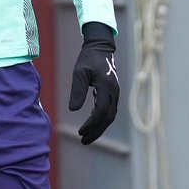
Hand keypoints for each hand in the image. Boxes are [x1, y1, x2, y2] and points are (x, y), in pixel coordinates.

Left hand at [69, 22, 118, 144]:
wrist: (100, 47)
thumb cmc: (88, 58)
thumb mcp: (79, 72)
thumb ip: (77, 90)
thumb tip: (73, 109)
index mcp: (107, 88)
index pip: (101, 112)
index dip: (91, 124)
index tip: (80, 132)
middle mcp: (114, 93)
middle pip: (107, 118)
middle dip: (96, 131)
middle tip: (83, 140)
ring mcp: (115, 93)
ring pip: (109, 116)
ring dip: (99, 127)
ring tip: (86, 136)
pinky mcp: (112, 93)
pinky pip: (109, 110)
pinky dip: (101, 119)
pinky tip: (91, 123)